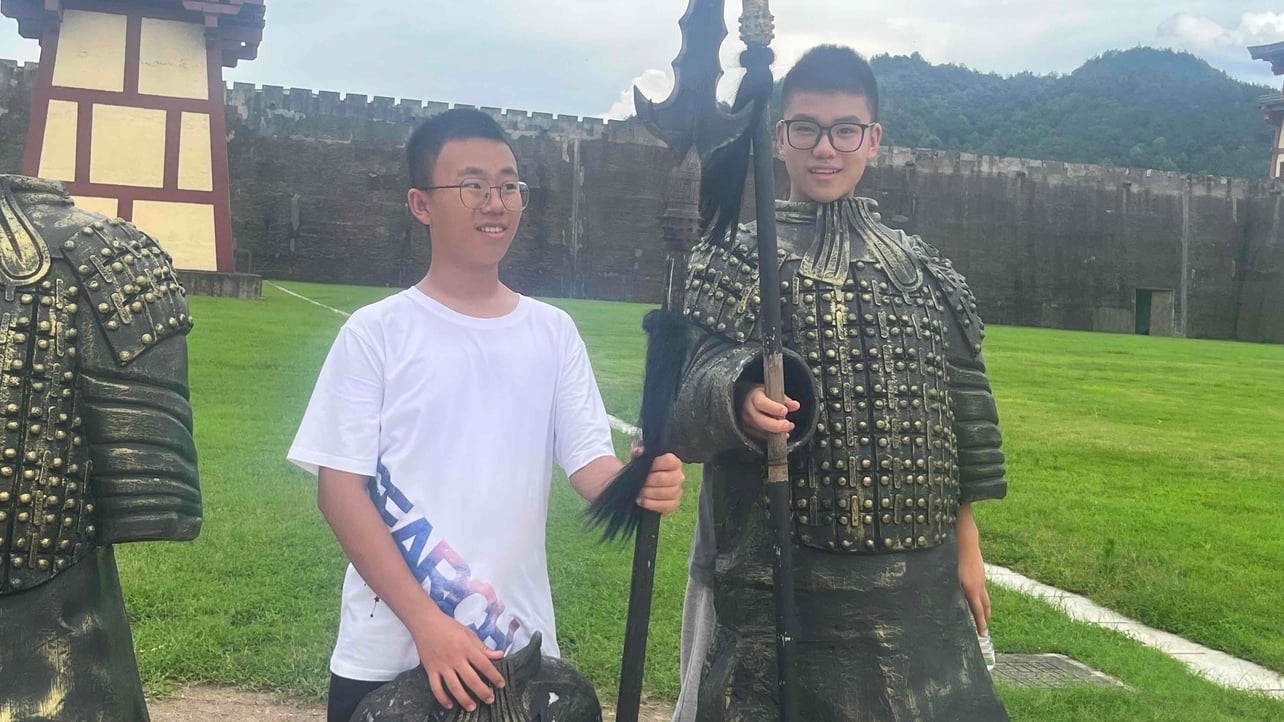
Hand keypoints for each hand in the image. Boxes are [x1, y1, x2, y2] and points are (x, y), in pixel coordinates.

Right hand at [411, 612, 505, 711]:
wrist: (426, 623)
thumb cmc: (450, 627)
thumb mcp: (469, 634)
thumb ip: (483, 647)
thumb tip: (500, 655)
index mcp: (466, 647)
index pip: (484, 664)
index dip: (494, 675)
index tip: (501, 684)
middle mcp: (455, 658)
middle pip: (470, 679)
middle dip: (482, 691)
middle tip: (490, 700)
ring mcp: (442, 665)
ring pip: (454, 686)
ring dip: (464, 699)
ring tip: (472, 707)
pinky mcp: (430, 670)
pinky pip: (436, 687)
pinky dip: (442, 698)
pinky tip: (450, 705)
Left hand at [636, 452, 684, 514]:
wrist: (636, 484)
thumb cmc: (641, 468)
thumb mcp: (638, 457)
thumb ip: (637, 451)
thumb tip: (639, 451)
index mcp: (673, 462)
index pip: (669, 461)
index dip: (656, 464)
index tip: (645, 466)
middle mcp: (678, 476)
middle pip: (666, 479)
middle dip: (649, 481)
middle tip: (640, 482)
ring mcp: (677, 491)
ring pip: (666, 493)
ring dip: (649, 493)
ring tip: (639, 492)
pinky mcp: (673, 504)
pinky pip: (666, 506)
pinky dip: (652, 504)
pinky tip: (642, 501)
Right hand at [740, 384, 799, 438]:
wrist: (747, 400)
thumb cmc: (762, 396)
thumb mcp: (773, 393)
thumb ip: (785, 400)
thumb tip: (795, 405)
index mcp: (754, 397)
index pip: (761, 403)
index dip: (774, 408)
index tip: (785, 411)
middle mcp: (749, 410)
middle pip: (760, 420)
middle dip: (776, 425)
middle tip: (789, 425)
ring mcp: (747, 422)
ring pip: (761, 430)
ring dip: (776, 431)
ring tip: (788, 428)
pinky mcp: (749, 430)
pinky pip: (761, 436)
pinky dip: (772, 437)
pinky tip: (782, 435)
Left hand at [957, 513, 990, 634]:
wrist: (966, 539)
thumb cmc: (953, 557)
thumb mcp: (947, 576)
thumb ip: (947, 590)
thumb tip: (942, 603)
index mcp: (971, 589)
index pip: (978, 611)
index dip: (980, 624)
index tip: (983, 634)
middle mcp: (979, 585)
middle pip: (985, 606)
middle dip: (985, 618)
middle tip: (984, 627)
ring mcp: (981, 577)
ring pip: (985, 596)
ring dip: (984, 607)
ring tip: (982, 614)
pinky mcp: (980, 571)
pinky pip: (982, 587)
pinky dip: (980, 595)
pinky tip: (974, 594)